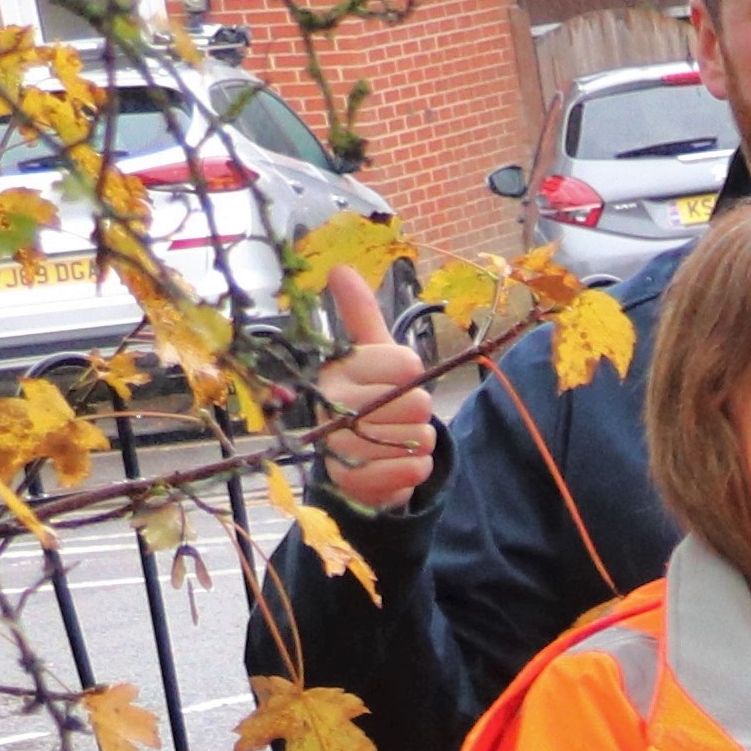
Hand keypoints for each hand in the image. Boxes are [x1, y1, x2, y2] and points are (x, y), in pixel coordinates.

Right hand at [309, 262, 439, 516]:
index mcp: (337, 371)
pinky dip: (416, 469)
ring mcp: (337, 445)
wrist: (356, 459)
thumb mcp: (370, 355)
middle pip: (416, 403)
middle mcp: (330, 404)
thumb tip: (339, 268)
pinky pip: (409, 472)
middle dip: (420, 413)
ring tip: (398, 440)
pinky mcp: (350, 481)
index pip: (403, 363)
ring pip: (414, 440)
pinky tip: (402, 463)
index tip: (402, 373)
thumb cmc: (368, 398)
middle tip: (403, 415)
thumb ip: (360, 315)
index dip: (411, 371)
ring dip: (419, 443)